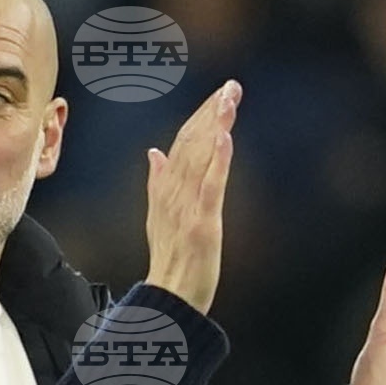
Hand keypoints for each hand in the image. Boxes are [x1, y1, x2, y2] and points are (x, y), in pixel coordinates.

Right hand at [143, 80, 239, 313]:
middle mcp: (174, 193)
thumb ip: (156, 183)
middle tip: (232, 86)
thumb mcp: (159, 218)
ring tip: (229, 99)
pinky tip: (225, 136)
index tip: (218, 94)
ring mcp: (188, 208)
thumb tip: (153, 152)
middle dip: (211, 112)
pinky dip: (217, 161)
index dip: (200, 117)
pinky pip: (210, 187)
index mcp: (166, 190)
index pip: (183, 143)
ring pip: (201, 158)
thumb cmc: (170, 262)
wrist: (169, 298)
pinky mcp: (203, 225)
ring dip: (215, 126)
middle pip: (192, 144)